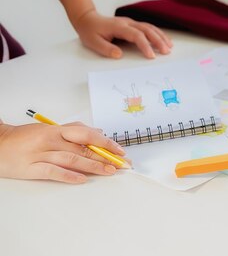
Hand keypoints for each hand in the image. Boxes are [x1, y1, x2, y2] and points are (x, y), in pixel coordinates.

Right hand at [0, 121, 126, 183]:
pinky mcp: (31, 168)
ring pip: (72, 159)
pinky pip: (53, 172)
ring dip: (94, 166)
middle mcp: (51, 140)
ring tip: (109, 172)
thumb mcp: (50, 129)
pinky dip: (69, 176)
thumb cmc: (24, 138)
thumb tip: (97, 132)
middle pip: (83, 148)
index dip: (106, 143)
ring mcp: (41, 154)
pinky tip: (82, 179)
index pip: (88, 135)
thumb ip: (73, 130)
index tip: (120, 151)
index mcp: (57, 130)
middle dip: (105, 157)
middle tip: (121, 164)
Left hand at [72, 10, 172, 58]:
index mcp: (119, 27)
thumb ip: (106, 49)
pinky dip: (157, 33)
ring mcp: (131, 22)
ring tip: (169, 46)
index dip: (145, 45)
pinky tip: (163, 39)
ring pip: (150, 27)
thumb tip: (119, 55)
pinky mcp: (133, 24)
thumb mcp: (93, 42)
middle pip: (147, 29)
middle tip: (166, 51)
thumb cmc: (90, 31)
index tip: (151, 56)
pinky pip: (148, 27)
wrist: (87, 19)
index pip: (136, 35)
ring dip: (160, 36)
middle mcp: (127, 23)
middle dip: (158, 40)